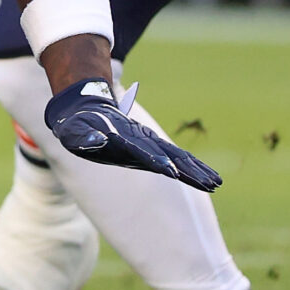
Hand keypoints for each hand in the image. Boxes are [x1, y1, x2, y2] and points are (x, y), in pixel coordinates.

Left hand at [45, 78, 220, 189]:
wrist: (85, 106)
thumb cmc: (76, 124)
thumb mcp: (72, 129)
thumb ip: (83, 135)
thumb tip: (96, 139)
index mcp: (123, 137)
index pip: (142, 151)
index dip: (156, 160)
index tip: (171, 171)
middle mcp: (141, 139)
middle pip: (170, 155)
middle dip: (189, 170)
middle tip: (209, 183)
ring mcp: (148, 142)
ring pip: (178, 157)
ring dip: (197, 170)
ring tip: (216, 183)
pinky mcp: (151, 146)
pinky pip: (176, 158)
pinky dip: (192, 167)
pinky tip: (207, 178)